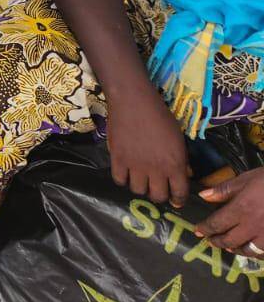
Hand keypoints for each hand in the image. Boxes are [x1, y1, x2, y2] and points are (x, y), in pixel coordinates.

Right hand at [106, 84, 190, 206]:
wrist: (134, 101)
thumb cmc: (160, 117)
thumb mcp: (179, 138)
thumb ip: (182, 160)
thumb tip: (184, 174)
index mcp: (175, 164)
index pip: (179, 194)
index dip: (178, 199)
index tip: (175, 199)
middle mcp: (156, 169)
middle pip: (157, 196)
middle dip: (159, 195)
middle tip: (156, 187)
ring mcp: (135, 165)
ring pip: (137, 191)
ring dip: (140, 187)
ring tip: (140, 178)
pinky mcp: (117, 159)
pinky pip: (119, 180)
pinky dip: (123, 179)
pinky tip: (125, 172)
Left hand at [197, 169, 263, 253]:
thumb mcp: (246, 179)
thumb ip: (224, 190)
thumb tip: (204, 196)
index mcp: (241, 209)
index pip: (216, 224)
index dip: (205, 229)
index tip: (198, 231)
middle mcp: (252, 226)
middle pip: (229, 240)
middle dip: (217, 241)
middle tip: (210, 241)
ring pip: (247, 250)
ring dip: (235, 249)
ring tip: (229, 247)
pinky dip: (256, 253)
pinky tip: (252, 250)